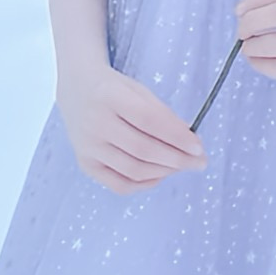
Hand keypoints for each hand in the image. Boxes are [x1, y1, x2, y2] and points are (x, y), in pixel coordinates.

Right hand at [55, 64, 207, 194]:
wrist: (76, 89)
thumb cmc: (113, 89)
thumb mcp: (138, 90)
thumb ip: (162, 114)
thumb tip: (190, 142)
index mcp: (109, 96)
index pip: (150, 121)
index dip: (177, 137)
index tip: (199, 147)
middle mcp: (95, 123)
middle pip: (143, 150)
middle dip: (177, 159)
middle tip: (199, 162)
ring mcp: (88, 147)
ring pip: (133, 170)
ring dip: (165, 172)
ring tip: (182, 166)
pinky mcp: (85, 164)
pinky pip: (119, 185)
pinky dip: (144, 184)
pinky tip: (160, 175)